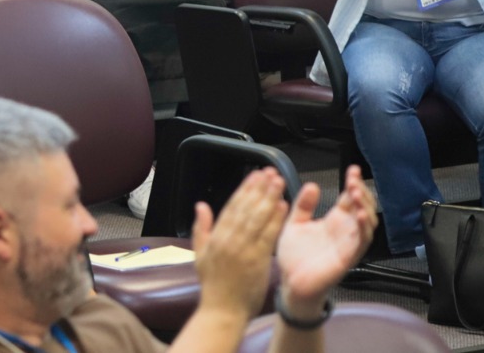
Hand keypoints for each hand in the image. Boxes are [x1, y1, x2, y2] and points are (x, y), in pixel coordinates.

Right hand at [193, 167, 288, 320]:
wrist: (222, 310)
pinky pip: (268, 236)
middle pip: (246, 208)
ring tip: (278, 182)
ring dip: (269, 198)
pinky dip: (276, 220)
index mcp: (216, 237)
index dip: (244, 189)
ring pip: (258, 218)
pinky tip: (283, 206)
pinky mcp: (258, 261)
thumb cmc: (212, 285)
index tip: (254, 175)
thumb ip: (201, 228)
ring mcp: (244, 250)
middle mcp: (229, 240)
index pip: (232, 206)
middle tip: (270, 172)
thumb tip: (201, 205)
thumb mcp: (199, 254)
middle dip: (259, 188)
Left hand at [276, 165, 375, 311]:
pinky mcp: (348, 257)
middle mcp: (344, 231)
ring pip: (368, 223)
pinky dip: (364, 228)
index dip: (353, 184)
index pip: (349, 199)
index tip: (353, 169)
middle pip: (363, 208)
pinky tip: (360, 215)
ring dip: (366, 207)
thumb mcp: (295, 223)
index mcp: (333, 221)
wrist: (290, 283)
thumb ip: (303, 205)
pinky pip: (361, 241)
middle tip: (355, 180)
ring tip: (357, 193)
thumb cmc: (294, 256)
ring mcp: (348, 244)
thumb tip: (312, 185)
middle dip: (362, 192)